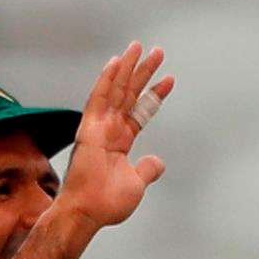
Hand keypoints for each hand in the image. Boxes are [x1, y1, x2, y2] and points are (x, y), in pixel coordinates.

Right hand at [58, 39, 172, 230]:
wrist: (88, 212)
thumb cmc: (106, 203)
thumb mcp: (137, 183)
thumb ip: (147, 169)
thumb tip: (158, 162)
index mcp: (120, 140)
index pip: (140, 110)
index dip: (154, 94)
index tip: (169, 79)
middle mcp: (109, 129)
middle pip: (129, 94)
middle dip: (143, 72)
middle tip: (157, 51)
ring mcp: (98, 127)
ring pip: (115, 90)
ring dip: (127, 68)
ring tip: (139, 46)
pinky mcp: (88, 128)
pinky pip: (98, 99)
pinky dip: (107, 80)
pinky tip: (116, 62)